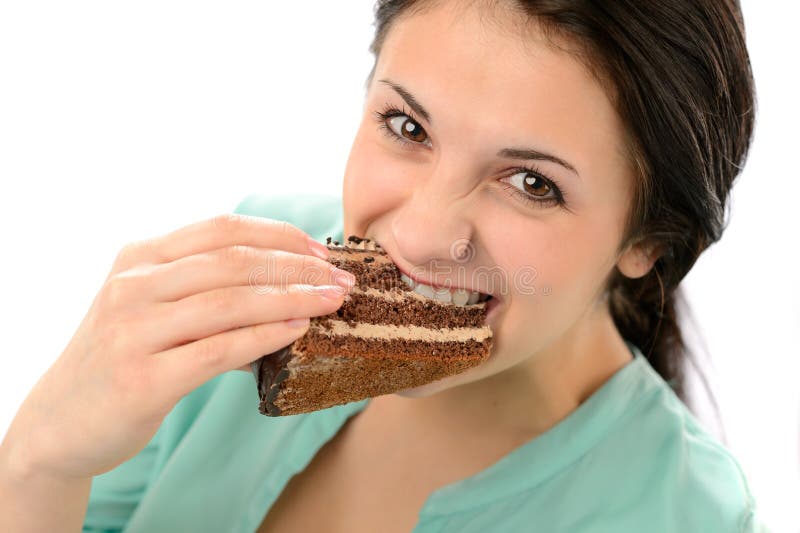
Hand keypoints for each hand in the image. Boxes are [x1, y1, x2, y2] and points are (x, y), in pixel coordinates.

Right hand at [0, 213, 353, 482]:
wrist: (60, 421)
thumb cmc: (123, 357)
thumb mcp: (151, 306)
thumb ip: (202, 288)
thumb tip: (286, 283)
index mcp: (139, 257)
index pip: (222, 228)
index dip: (280, 235)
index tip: (322, 252)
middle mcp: (132, 285)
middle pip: (233, 261)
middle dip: (298, 268)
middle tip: (342, 281)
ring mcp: (132, 331)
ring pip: (230, 302)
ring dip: (291, 299)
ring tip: (332, 303)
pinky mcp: (142, 379)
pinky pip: (218, 350)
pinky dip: (265, 336)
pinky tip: (298, 331)